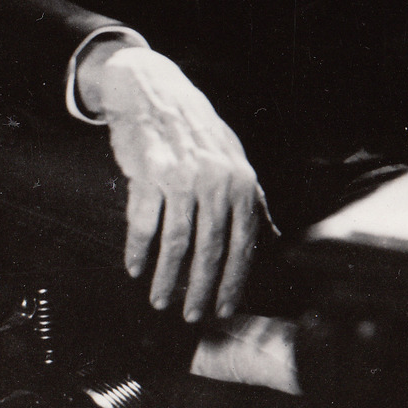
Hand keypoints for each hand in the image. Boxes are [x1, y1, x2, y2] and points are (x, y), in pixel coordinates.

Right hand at [74, 41, 270, 321]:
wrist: (153, 91)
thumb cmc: (196, 131)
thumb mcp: (233, 158)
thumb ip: (252, 199)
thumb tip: (273, 239)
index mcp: (240, 180)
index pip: (243, 242)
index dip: (235, 279)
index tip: (225, 308)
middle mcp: (214, 180)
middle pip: (210, 249)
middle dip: (201, 289)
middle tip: (192, 316)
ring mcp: (180, 177)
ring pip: (176, 242)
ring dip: (166, 278)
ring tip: (160, 301)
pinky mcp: (148, 174)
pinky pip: (143, 223)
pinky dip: (138, 250)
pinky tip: (134, 268)